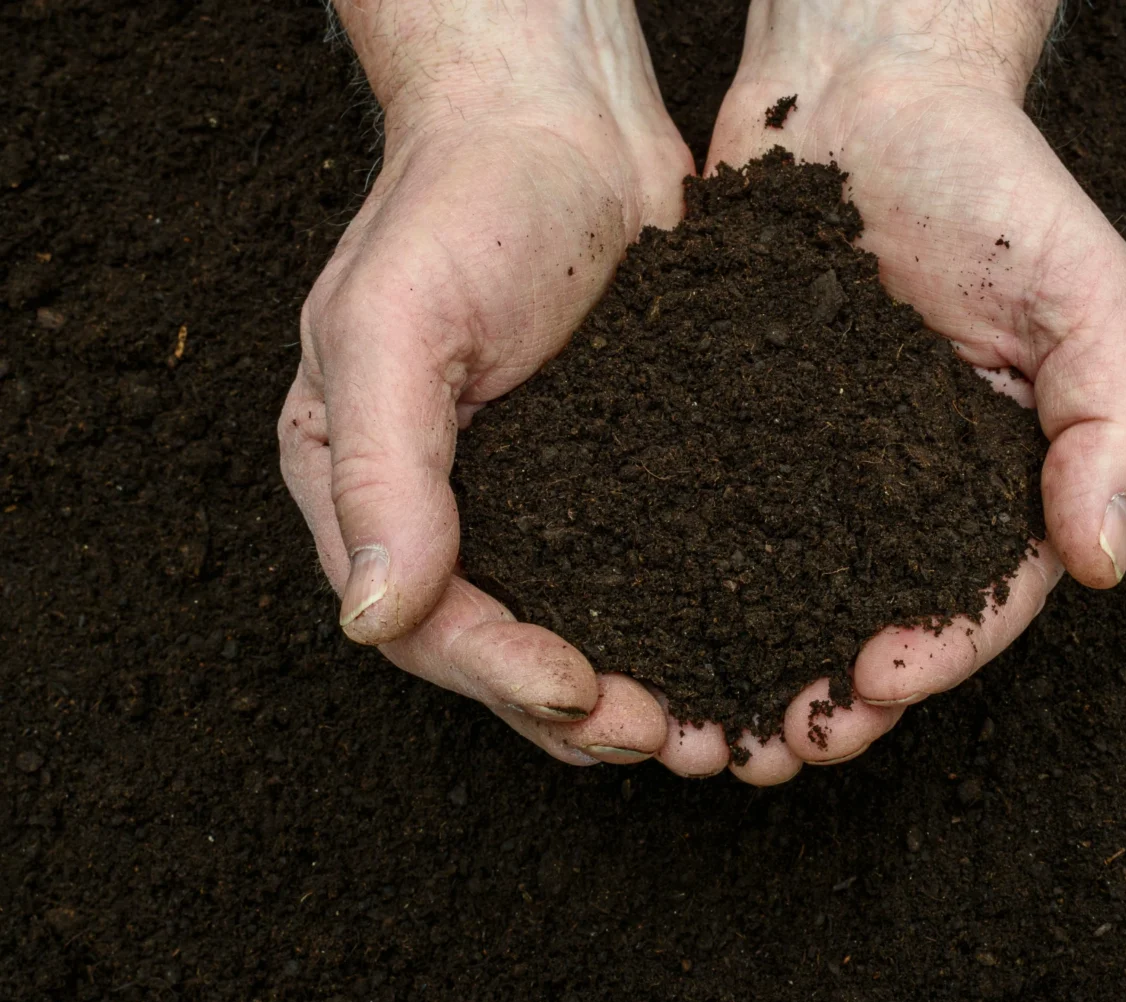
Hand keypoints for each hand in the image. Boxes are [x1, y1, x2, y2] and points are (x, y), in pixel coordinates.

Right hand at [279, 0, 702, 767]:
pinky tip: (745, 650)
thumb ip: (378, 468)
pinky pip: (643, 572)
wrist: (565, 121)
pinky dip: (685, 623)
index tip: (585, 698)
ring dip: (646, 690)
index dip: (502, 677)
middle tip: (678, 741)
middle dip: (587, 712)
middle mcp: (449, 512)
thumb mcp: (393, 321)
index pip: (426, 624)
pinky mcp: (617, 477)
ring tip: (721, 728)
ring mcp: (538, 500)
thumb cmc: (463, 199)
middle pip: (507, 653)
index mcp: (365, 487)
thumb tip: (372, 617)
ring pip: (584, 630)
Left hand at [699, 0, 1125, 782]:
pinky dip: (686, 587)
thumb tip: (1106, 561)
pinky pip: (709, 522)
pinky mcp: (731, 431)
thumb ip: (1114, 422)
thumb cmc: (994, 181)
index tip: (879, 680)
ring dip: (748, 671)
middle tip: (778, 747)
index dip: (937, 652)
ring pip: (783, 596)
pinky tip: (647, 630)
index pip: (977, 596)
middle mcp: (899, 491)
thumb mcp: (1089, 290)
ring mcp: (812, 467)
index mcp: (992, 480)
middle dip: (831, 695)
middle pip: (872, 620)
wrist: (864, 92)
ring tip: (706, 729)